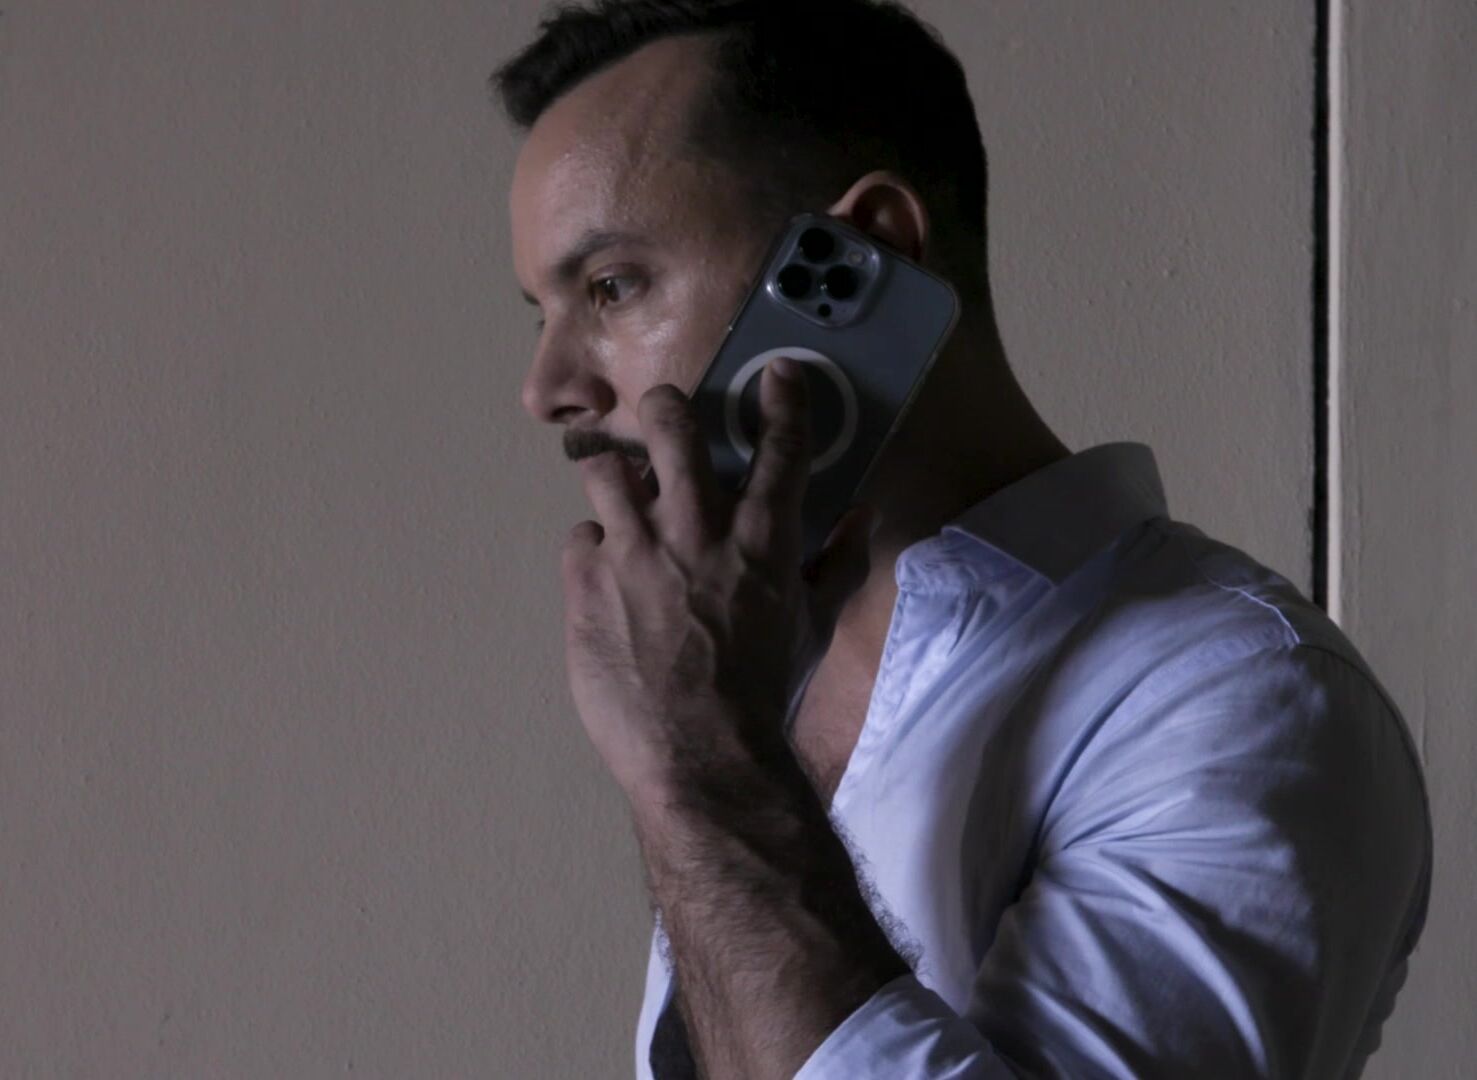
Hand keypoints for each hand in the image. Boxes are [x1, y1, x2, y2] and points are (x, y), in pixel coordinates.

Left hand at [560, 357, 876, 799]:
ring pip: (604, 467)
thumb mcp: (811, 625)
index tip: (776, 374)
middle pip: (672, 424)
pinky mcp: (585, 581)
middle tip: (667, 420)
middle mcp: (694, 526)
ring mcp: (633, 549)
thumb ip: (834, 563)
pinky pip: (580, 539)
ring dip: (615, 477)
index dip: (781, 399)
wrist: (700, 752)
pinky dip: (594, 553)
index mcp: (761, 537)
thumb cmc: (764, 694)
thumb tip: (857, 517)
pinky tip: (606, 579)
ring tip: (621, 497)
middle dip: (668, 409)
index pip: (780, 446)